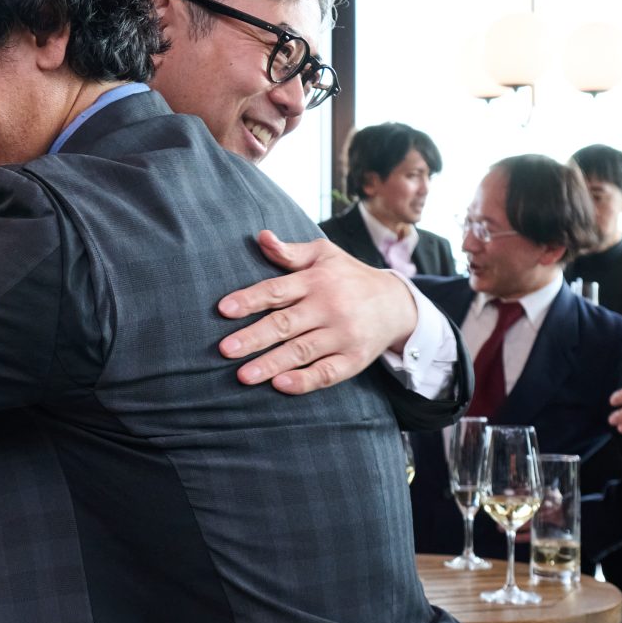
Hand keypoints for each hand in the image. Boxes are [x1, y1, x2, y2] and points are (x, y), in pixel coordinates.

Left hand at [216, 232, 417, 394]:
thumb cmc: (350, 277)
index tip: (224, 309)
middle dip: (253, 337)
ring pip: (301, 351)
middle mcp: (329, 307)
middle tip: (225, 349)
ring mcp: (343, 335)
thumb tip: (261, 237)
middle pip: (285, 324)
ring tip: (243, 375)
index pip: (277, 290)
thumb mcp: (324, 255)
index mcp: (317, 280)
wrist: (397, 304)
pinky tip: (281, 385)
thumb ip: (290, 252)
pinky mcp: (354, 359)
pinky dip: (305, 381)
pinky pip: (327, 373)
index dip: (250, 299)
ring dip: (271, 364)